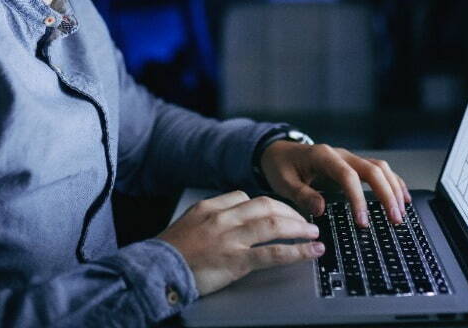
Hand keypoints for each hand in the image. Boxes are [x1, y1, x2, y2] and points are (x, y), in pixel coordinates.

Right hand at [158, 190, 323, 295]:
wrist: (154, 270)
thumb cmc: (169, 252)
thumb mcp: (188, 223)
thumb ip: (210, 217)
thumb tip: (230, 217)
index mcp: (211, 207)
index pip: (245, 196)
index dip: (267, 204)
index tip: (279, 211)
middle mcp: (223, 217)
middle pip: (266, 205)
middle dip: (289, 211)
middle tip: (303, 220)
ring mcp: (231, 238)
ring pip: (274, 224)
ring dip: (299, 227)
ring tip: (313, 232)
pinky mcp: (236, 260)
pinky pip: (273, 252)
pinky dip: (296, 251)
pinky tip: (310, 251)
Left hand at [259, 141, 410, 227]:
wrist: (278, 152)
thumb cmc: (281, 166)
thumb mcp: (283, 182)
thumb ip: (301, 195)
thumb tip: (321, 209)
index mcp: (323, 156)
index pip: (348, 176)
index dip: (358, 199)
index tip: (362, 222)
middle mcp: (340, 155)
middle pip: (372, 169)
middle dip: (386, 194)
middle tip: (394, 220)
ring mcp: (348, 158)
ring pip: (379, 168)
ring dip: (393, 189)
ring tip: (400, 213)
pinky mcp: (352, 165)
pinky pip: (378, 170)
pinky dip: (392, 182)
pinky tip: (402, 197)